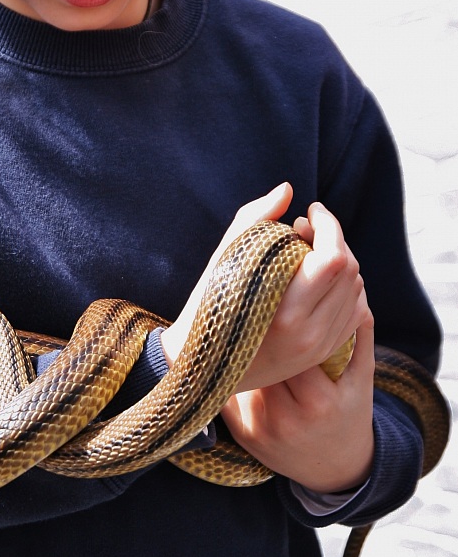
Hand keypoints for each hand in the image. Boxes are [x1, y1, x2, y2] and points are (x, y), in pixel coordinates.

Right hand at [160, 183, 374, 491]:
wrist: (200, 367)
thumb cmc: (205, 307)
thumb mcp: (224, 258)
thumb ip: (256, 218)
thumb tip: (288, 189)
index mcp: (284, 312)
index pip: (333, 257)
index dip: (327, 225)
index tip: (310, 212)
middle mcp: (308, 334)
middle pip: (349, 270)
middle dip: (333, 239)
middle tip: (308, 228)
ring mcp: (318, 347)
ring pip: (356, 290)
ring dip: (341, 262)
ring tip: (312, 252)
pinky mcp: (322, 354)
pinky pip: (355, 312)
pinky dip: (346, 288)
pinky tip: (322, 279)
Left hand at [220, 315, 374, 492]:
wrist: (335, 469)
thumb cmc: (350, 411)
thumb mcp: (362, 377)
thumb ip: (359, 335)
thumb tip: (354, 287)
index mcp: (319, 401)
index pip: (292, 346)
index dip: (285, 319)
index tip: (283, 298)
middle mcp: (285, 418)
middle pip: (262, 358)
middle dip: (260, 331)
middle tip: (255, 302)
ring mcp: (259, 428)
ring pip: (241, 372)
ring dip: (241, 348)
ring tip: (243, 324)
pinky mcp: (241, 434)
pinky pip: (228, 391)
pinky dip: (231, 372)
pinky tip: (232, 354)